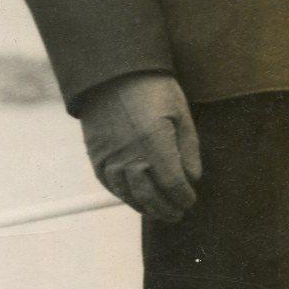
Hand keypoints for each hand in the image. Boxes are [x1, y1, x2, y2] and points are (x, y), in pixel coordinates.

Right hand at [78, 71, 202, 220]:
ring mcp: (109, 155)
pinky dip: (124, 195)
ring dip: (145, 207)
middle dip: (166, 208)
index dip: (183, 196)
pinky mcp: (95, 154)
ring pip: (128, 193)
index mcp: (154, 140)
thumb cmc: (154, 90)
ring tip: (159, 212)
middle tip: (177, 214)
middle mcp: (129, 152)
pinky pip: (109, 184)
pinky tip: (136, 200)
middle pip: (149, 194)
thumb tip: (193, 179)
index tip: (191, 201)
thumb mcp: (181, 113)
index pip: (172, 182)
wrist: (113, 74)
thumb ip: (189, 148)